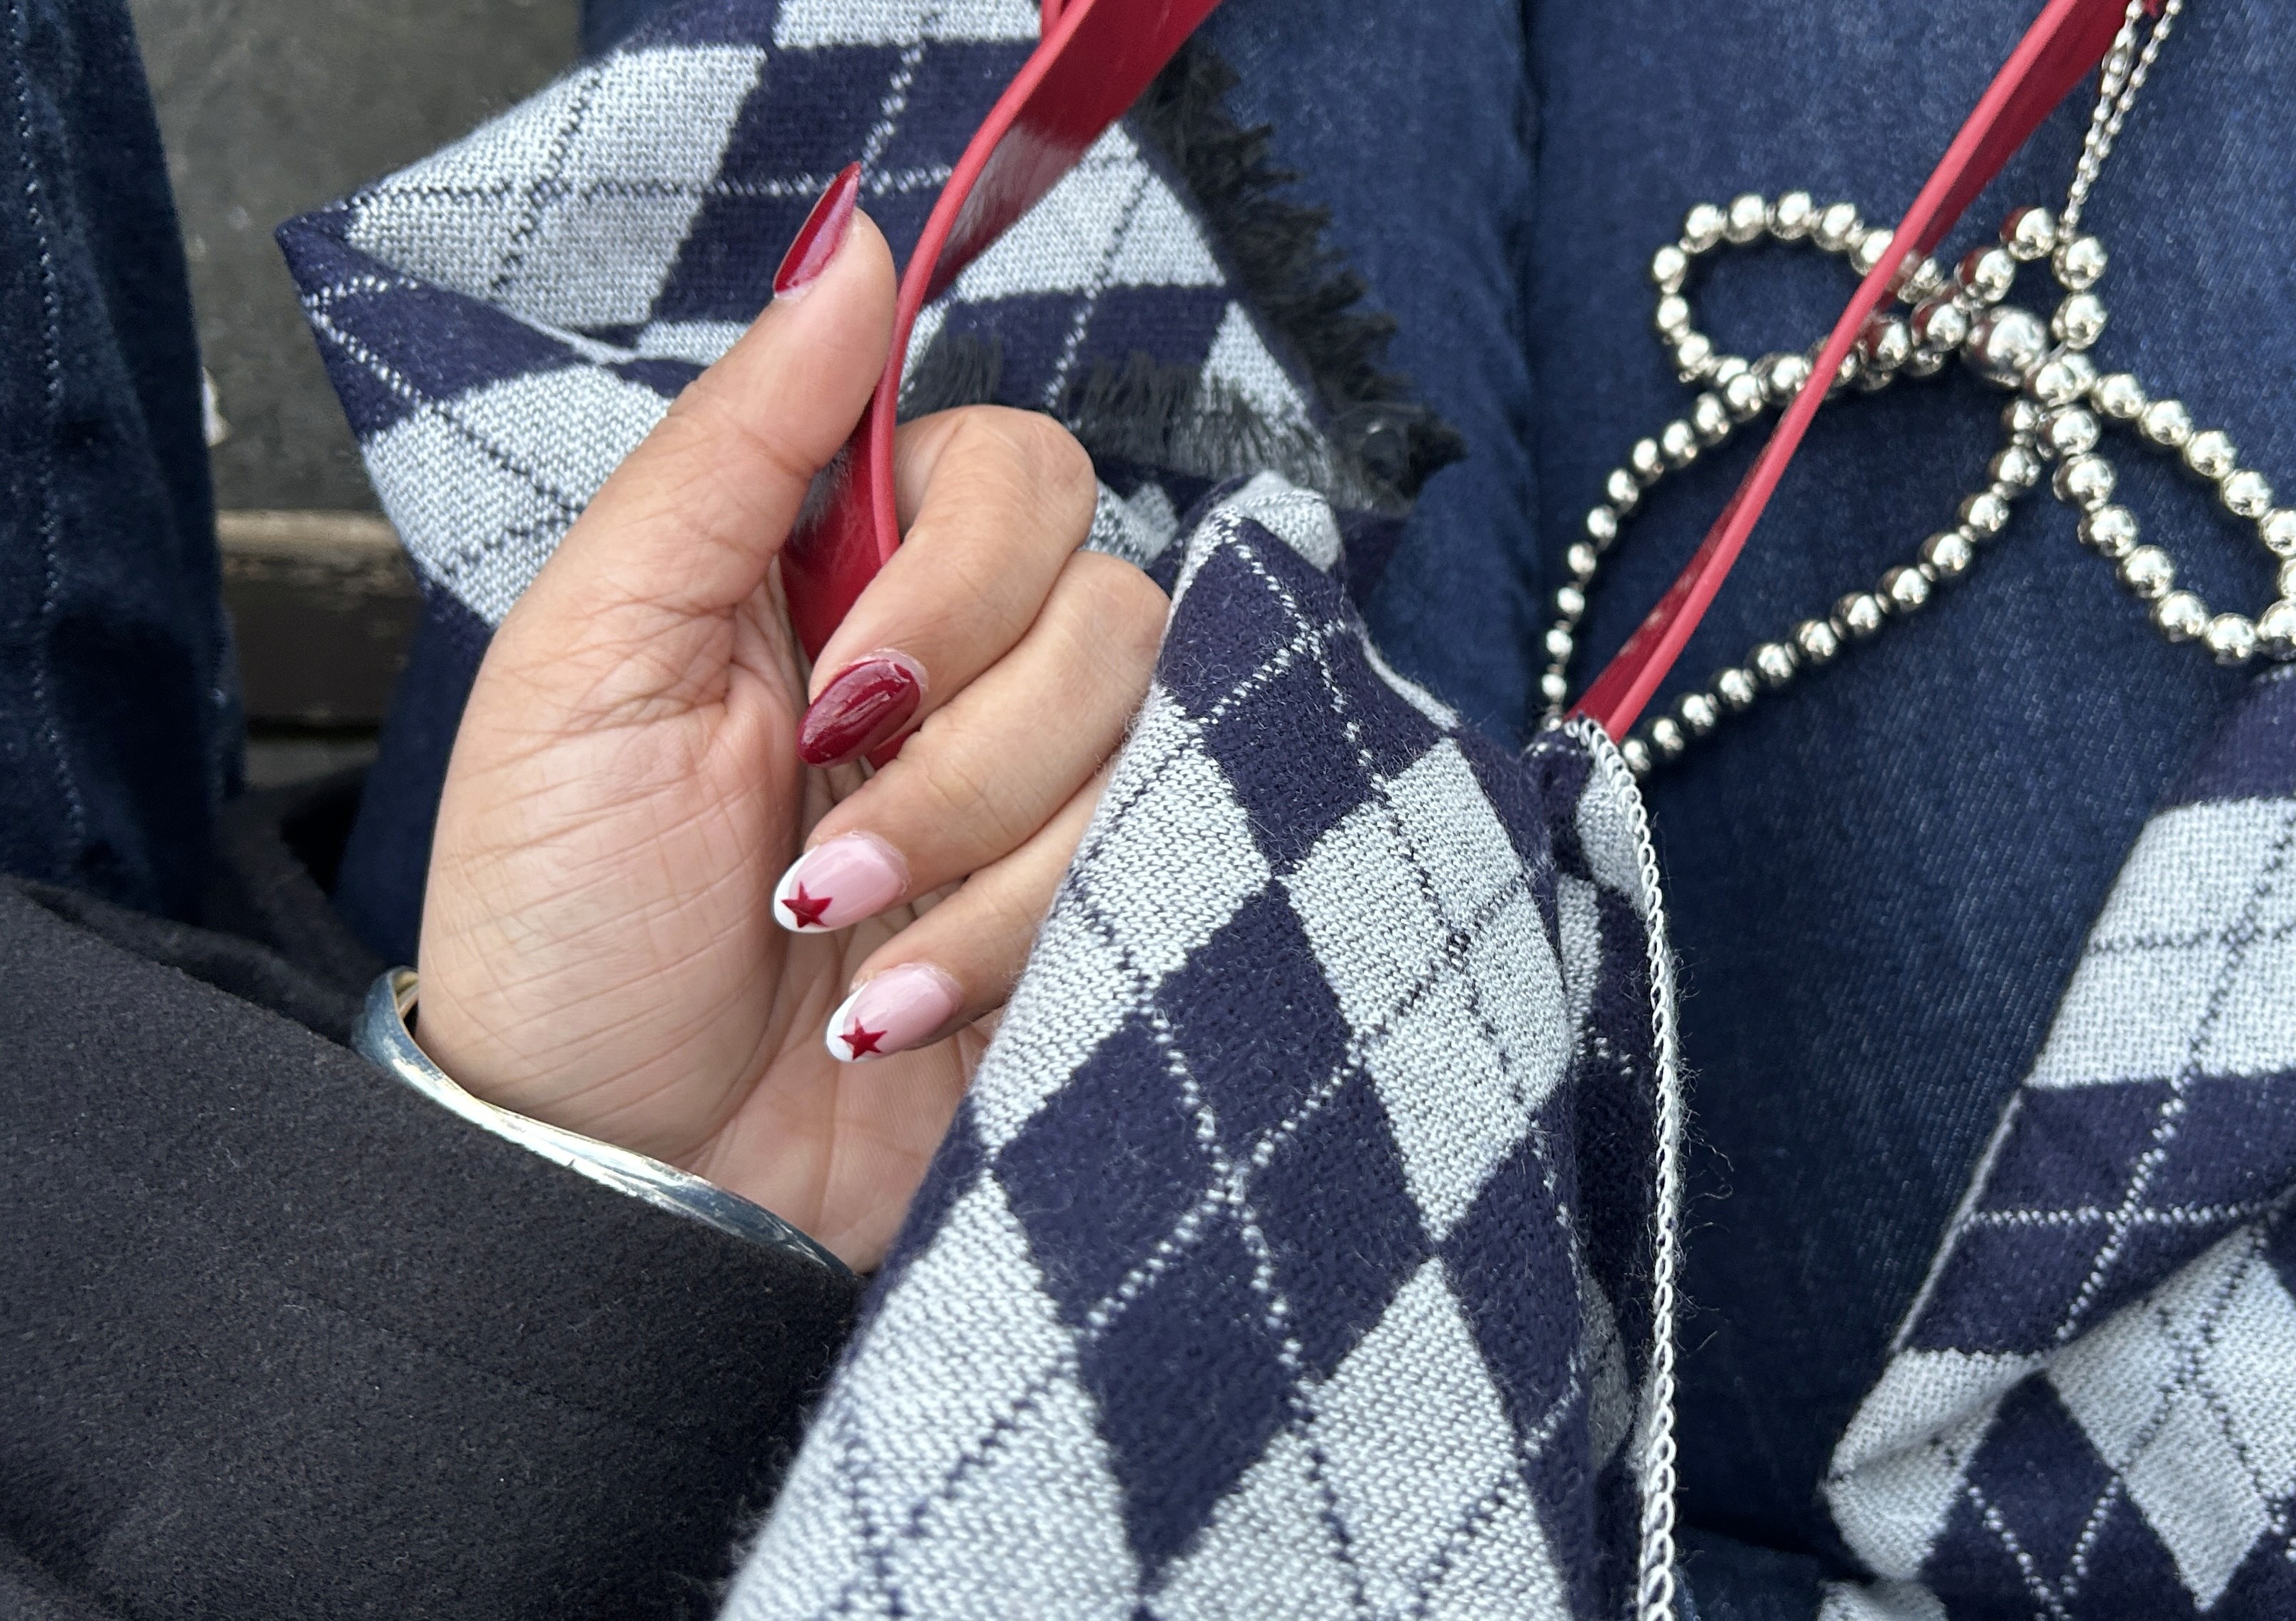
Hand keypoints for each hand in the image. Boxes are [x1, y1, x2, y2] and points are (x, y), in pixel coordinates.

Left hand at [412, 188, 1164, 1269]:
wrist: (611, 1178)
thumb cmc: (567, 922)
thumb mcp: (593, 656)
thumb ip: (732, 445)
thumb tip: (853, 245)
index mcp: (841, 573)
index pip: (1019, 469)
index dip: (963, 573)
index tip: (843, 687)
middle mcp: (964, 667)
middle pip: (1109, 601)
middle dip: (964, 748)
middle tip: (817, 856)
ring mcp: (1041, 798)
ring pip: (1148, 742)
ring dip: (979, 861)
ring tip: (838, 946)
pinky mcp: (1094, 918)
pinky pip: (1157, 873)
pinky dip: (1017, 945)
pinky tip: (903, 1011)